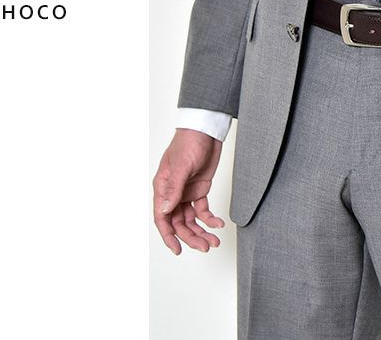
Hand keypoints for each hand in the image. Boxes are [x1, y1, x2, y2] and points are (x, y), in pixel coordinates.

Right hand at [152, 128, 224, 254]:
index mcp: (163, 187)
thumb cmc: (189, 143)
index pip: (162, 218)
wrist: (207, 130)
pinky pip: (202, 210)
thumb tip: (164, 211)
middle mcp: (173, 193)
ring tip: (214, 241)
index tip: (177, 250)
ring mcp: (186, 192)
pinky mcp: (200, 189)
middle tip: (205, 246)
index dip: (168, 236)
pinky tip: (219, 224)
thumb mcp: (182, 166)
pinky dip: (210, 219)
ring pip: (191, 219)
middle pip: (178, 223)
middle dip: (191, 237)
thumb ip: (173, 189)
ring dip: (201, 231)